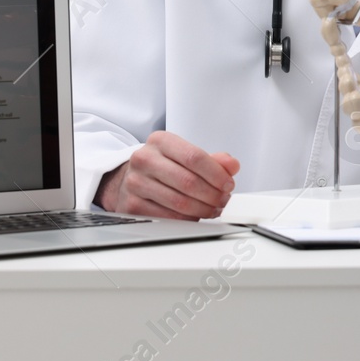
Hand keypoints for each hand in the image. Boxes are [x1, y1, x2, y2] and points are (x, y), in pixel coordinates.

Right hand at [95, 131, 239, 220]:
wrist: (128, 179)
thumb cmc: (161, 166)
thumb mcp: (184, 155)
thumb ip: (212, 160)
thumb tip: (232, 165)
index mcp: (160, 141)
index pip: (194, 157)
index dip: (216, 174)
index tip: (228, 184)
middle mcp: (144, 159)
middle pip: (188, 181)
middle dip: (213, 195)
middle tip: (223, 200)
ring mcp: (135, 183)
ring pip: (180, 202)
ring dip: (204, 209)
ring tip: (213, 209)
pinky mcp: (132, 205)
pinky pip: (169, 217)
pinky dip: (188, 219)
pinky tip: (196, 216)